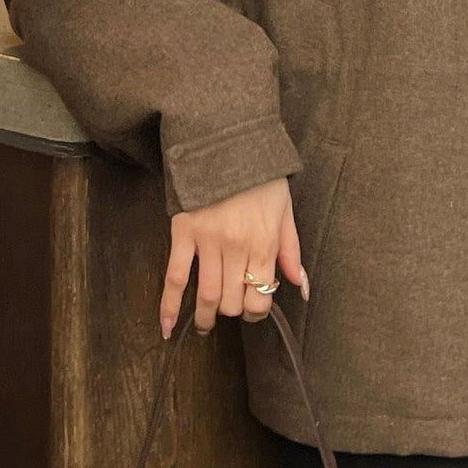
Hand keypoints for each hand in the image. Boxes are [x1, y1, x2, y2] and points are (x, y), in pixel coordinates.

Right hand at [161, 176, 308, 338]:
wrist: (226, 143)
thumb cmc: (259, 178)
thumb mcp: (284, 211)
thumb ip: (291, 251)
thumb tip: (300, 286)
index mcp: (264, 243)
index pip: (260, 297)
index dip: (256, 311)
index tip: (252, 308)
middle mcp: (237, 246)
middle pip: (231, 301)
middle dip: (231, 311)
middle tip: (228, 308)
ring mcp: (207, 241)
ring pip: (205, 295)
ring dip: (204, 317)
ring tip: (204, 324)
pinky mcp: (183, 232)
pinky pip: (174, 276)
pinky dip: (168, 305)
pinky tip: (167, 325)